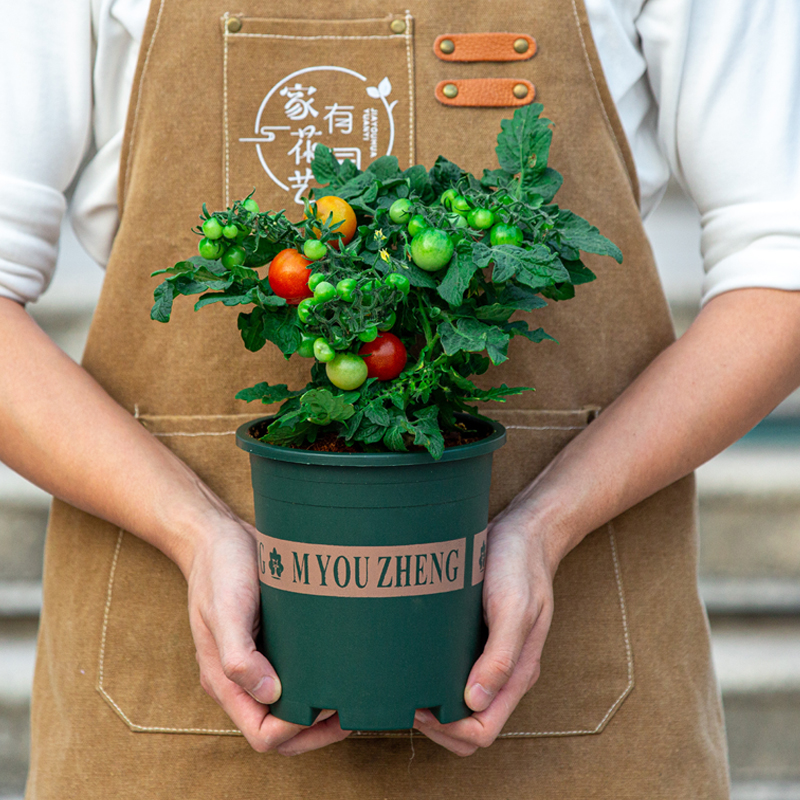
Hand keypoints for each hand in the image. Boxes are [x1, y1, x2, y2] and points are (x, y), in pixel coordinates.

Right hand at [186, 506, 351, 753]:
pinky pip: (295, 677)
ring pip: (290, 707)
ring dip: (321, 712)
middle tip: (353, 710)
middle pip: (280, 729)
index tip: (326, 706)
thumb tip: (270, 693)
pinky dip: (319, 682)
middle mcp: (241, 679)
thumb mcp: (226, 608)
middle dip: (317, 731)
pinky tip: (342, 668)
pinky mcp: (273, 644)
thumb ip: (239, 656)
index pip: (262, 733)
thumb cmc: (219, 568)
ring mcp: (258, 662)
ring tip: (353, 694)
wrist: (217, 536)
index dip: (295, 731)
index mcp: (224, 681)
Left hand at [413, 504, 555, 754]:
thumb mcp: (514, 608)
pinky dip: (435, 679)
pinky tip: (415, 663)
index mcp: (518, 674)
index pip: (483, 731)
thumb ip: (501, 657)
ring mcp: (491, 657)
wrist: (525, 531)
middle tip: (407, 700)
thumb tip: (475, 702)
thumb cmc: (521, 566)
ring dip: (435, 706)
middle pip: (470, 725)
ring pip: (461, 704)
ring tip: (407, 684)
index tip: (420, 708)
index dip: (450, 731)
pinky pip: (457, 674)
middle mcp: (504, 673)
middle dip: (437, 726)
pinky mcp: (478, 639)